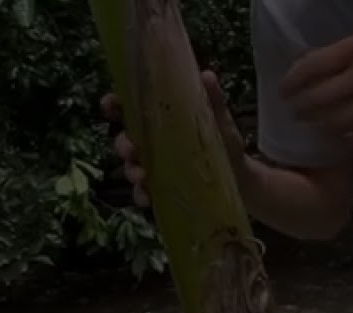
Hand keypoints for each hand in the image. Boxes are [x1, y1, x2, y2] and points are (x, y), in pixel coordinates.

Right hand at [102, 71, 243, 206]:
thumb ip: (213, 100)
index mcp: (161, 121)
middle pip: (125, 140)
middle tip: (132, 149)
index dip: (115, 105)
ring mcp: (156, 166)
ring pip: (131, 166)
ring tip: (142, 176)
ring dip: (131, 170)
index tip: (110, 104)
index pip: (130, 109)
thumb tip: (207, 75)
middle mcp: (153, 143)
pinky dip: (142, 194)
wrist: (242, 177)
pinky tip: (148, 197)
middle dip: (123, 144)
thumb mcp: (221, 121)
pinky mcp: (162, 188)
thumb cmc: (227, 144)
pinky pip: (144, 192)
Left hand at [281, 32, 352, 140]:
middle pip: (320, 97)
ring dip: (319, 123)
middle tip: (295, 111)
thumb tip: (295, 65)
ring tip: (313, 123)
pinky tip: (335, 138)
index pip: (314, 65)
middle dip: (302, 106)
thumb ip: (329, 55)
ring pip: (335, 121)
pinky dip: (342, 140)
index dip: (293, 79)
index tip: (282, 90)